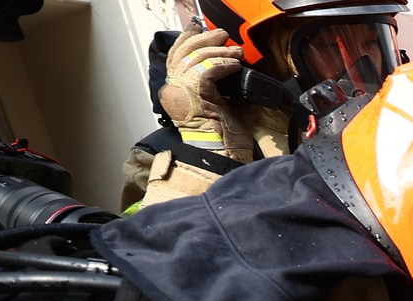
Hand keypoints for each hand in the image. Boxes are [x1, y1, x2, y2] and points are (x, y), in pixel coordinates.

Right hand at [158, 25, 253, 161]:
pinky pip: (208, 68)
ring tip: (235, 52)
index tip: (202, 32)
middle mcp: (175, 90)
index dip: (188, 41)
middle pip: (183, 52)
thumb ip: (223, 89)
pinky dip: (223, 63)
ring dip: (219, 51)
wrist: (222, 156)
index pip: (175, 57)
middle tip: (223, 37)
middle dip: (204, 40)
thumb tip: (237, 75)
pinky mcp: (197, 92)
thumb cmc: (223, 141)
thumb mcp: (221, 108)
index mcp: (176, 94)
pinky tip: (235, 64)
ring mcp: (183, 91)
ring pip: (196, 57)